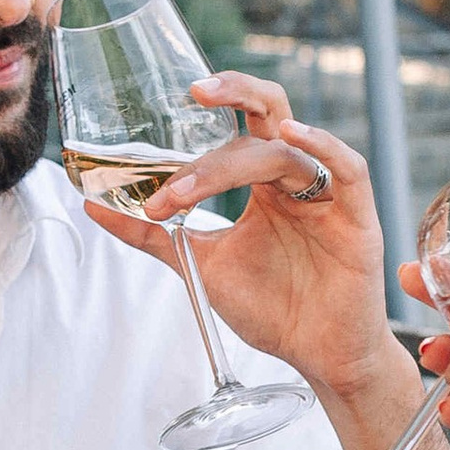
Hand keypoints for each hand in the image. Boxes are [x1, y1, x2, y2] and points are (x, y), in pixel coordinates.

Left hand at [84, 70, 399, 408]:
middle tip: (193, 93)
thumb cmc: (272, 308)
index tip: (149, 179)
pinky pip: (348, 168)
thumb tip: (92, 206)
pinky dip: (324, 145)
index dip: (195, 140)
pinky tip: (292, 136)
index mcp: (261, 182)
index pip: (234, 130)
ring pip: (286, 148)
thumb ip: (152, 235)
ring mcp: (327, 194)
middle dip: (234, 93)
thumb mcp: (201, 264)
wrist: (317, 356)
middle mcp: (293, 177)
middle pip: (269, 109)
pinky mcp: (357, 217)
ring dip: (234, 162)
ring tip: (189, 188)